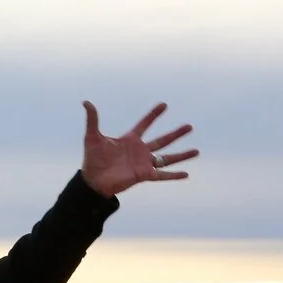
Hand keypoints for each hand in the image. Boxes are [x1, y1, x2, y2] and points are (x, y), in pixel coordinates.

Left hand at [81, 101, 196, 196]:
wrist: (93, 180)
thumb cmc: (92, 159)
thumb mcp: (92, 137)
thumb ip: (93, 119)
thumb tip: (86, 102)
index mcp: (130, 139)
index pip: (145, 124)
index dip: (154, 115)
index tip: (164, 105)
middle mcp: (140, 150)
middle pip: (162, 140)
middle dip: (176, 134)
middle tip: (190, 126)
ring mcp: (143, 163)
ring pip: (167, 158)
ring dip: (181, 155)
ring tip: (196, 151)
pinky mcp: (144, 175)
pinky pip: (162, 175)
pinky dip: (174, 175)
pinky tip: (186, 174)